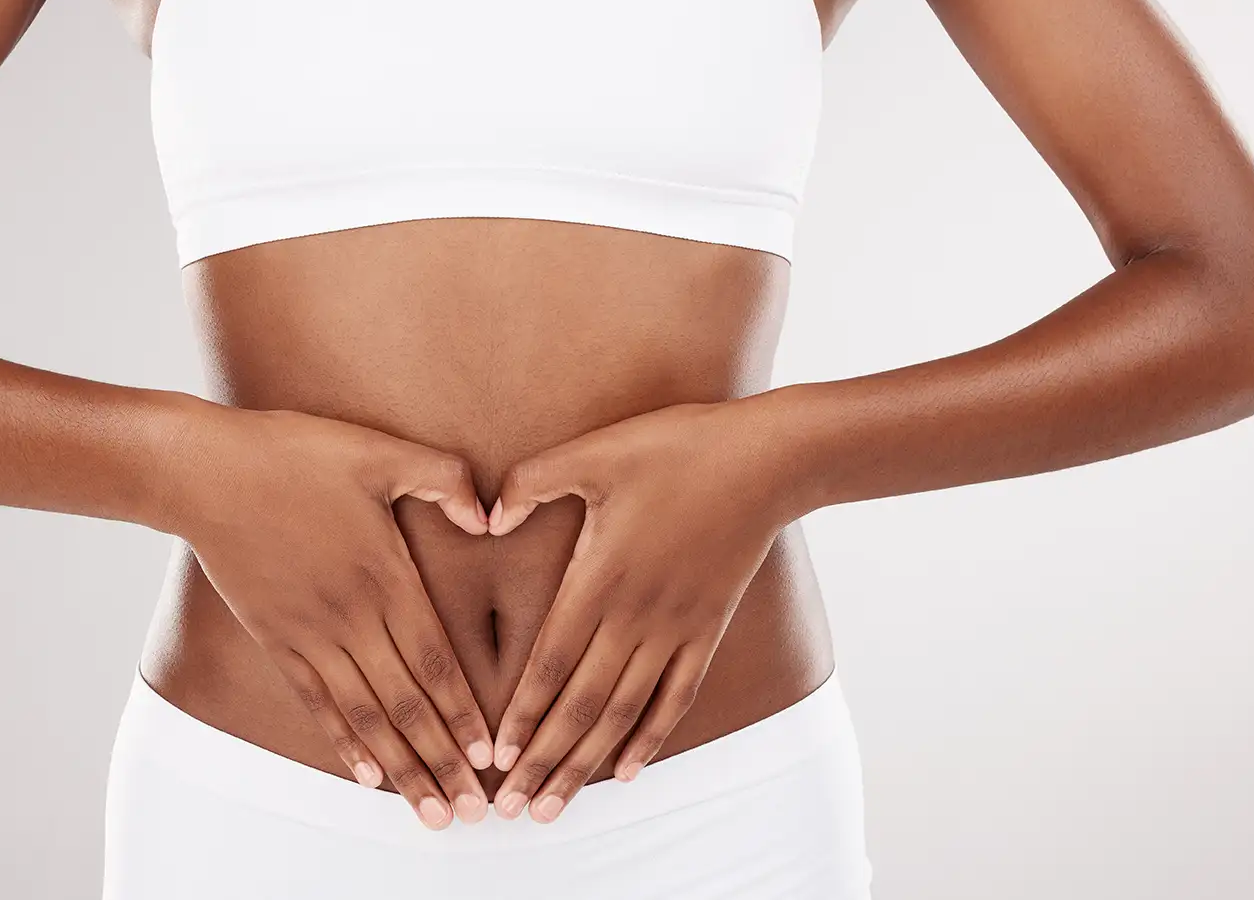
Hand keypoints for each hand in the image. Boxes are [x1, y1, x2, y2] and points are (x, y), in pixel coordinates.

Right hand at [152, 402, 497, 828]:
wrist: (205, 472)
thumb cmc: (294, 453)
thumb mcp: (379, 450)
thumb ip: (443, 478)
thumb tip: (490, 517)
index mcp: (384, 575)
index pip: (434, 661)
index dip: (463, 712)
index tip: (488, 756)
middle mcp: (350, 617)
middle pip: (405, 704)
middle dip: (442, 762)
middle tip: (473, 811)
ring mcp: (310, 633)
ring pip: (365, 716)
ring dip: (401, 768)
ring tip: (430, 811)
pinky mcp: (277, 638)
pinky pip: (316, 703)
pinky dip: (344, 743)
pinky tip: (366, 776)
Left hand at [483, 396, 802, 822]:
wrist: (766, 459)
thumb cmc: (675, 446)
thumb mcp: (595, 451)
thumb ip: (533, 483)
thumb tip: (487, 520)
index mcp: (601, 575)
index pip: (552, 662)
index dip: (522, 714)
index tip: (495, 758)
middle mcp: (637, 614)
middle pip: (583, 704)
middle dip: (544, 760)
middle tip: (512, 808)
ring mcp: (676, 627)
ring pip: (624, 713)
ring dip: (587, 763)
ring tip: (555, 805)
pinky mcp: (707, 629)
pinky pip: (676, 698)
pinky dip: (650, 737)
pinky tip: (629, 770)